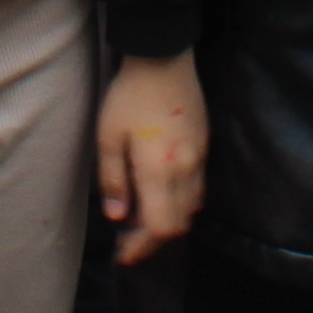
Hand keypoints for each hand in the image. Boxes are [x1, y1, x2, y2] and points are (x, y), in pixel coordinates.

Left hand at [95, 52, 209, 266]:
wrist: (164, 58)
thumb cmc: (129, 96)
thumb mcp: (108, 137)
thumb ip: (113, 180)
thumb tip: (117, 217)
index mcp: (159, 171)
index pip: (160, 227)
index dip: (143, 247)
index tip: (124, 254)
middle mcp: (185, 170)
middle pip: (178, 223)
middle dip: (154, 239)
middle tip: (128, 241)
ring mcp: (199, 158)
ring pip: (192, 207)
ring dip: (169, 221)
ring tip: (142, 219)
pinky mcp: (204, 146)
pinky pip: (198, 188)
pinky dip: (180, 202)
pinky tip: (160, 194)